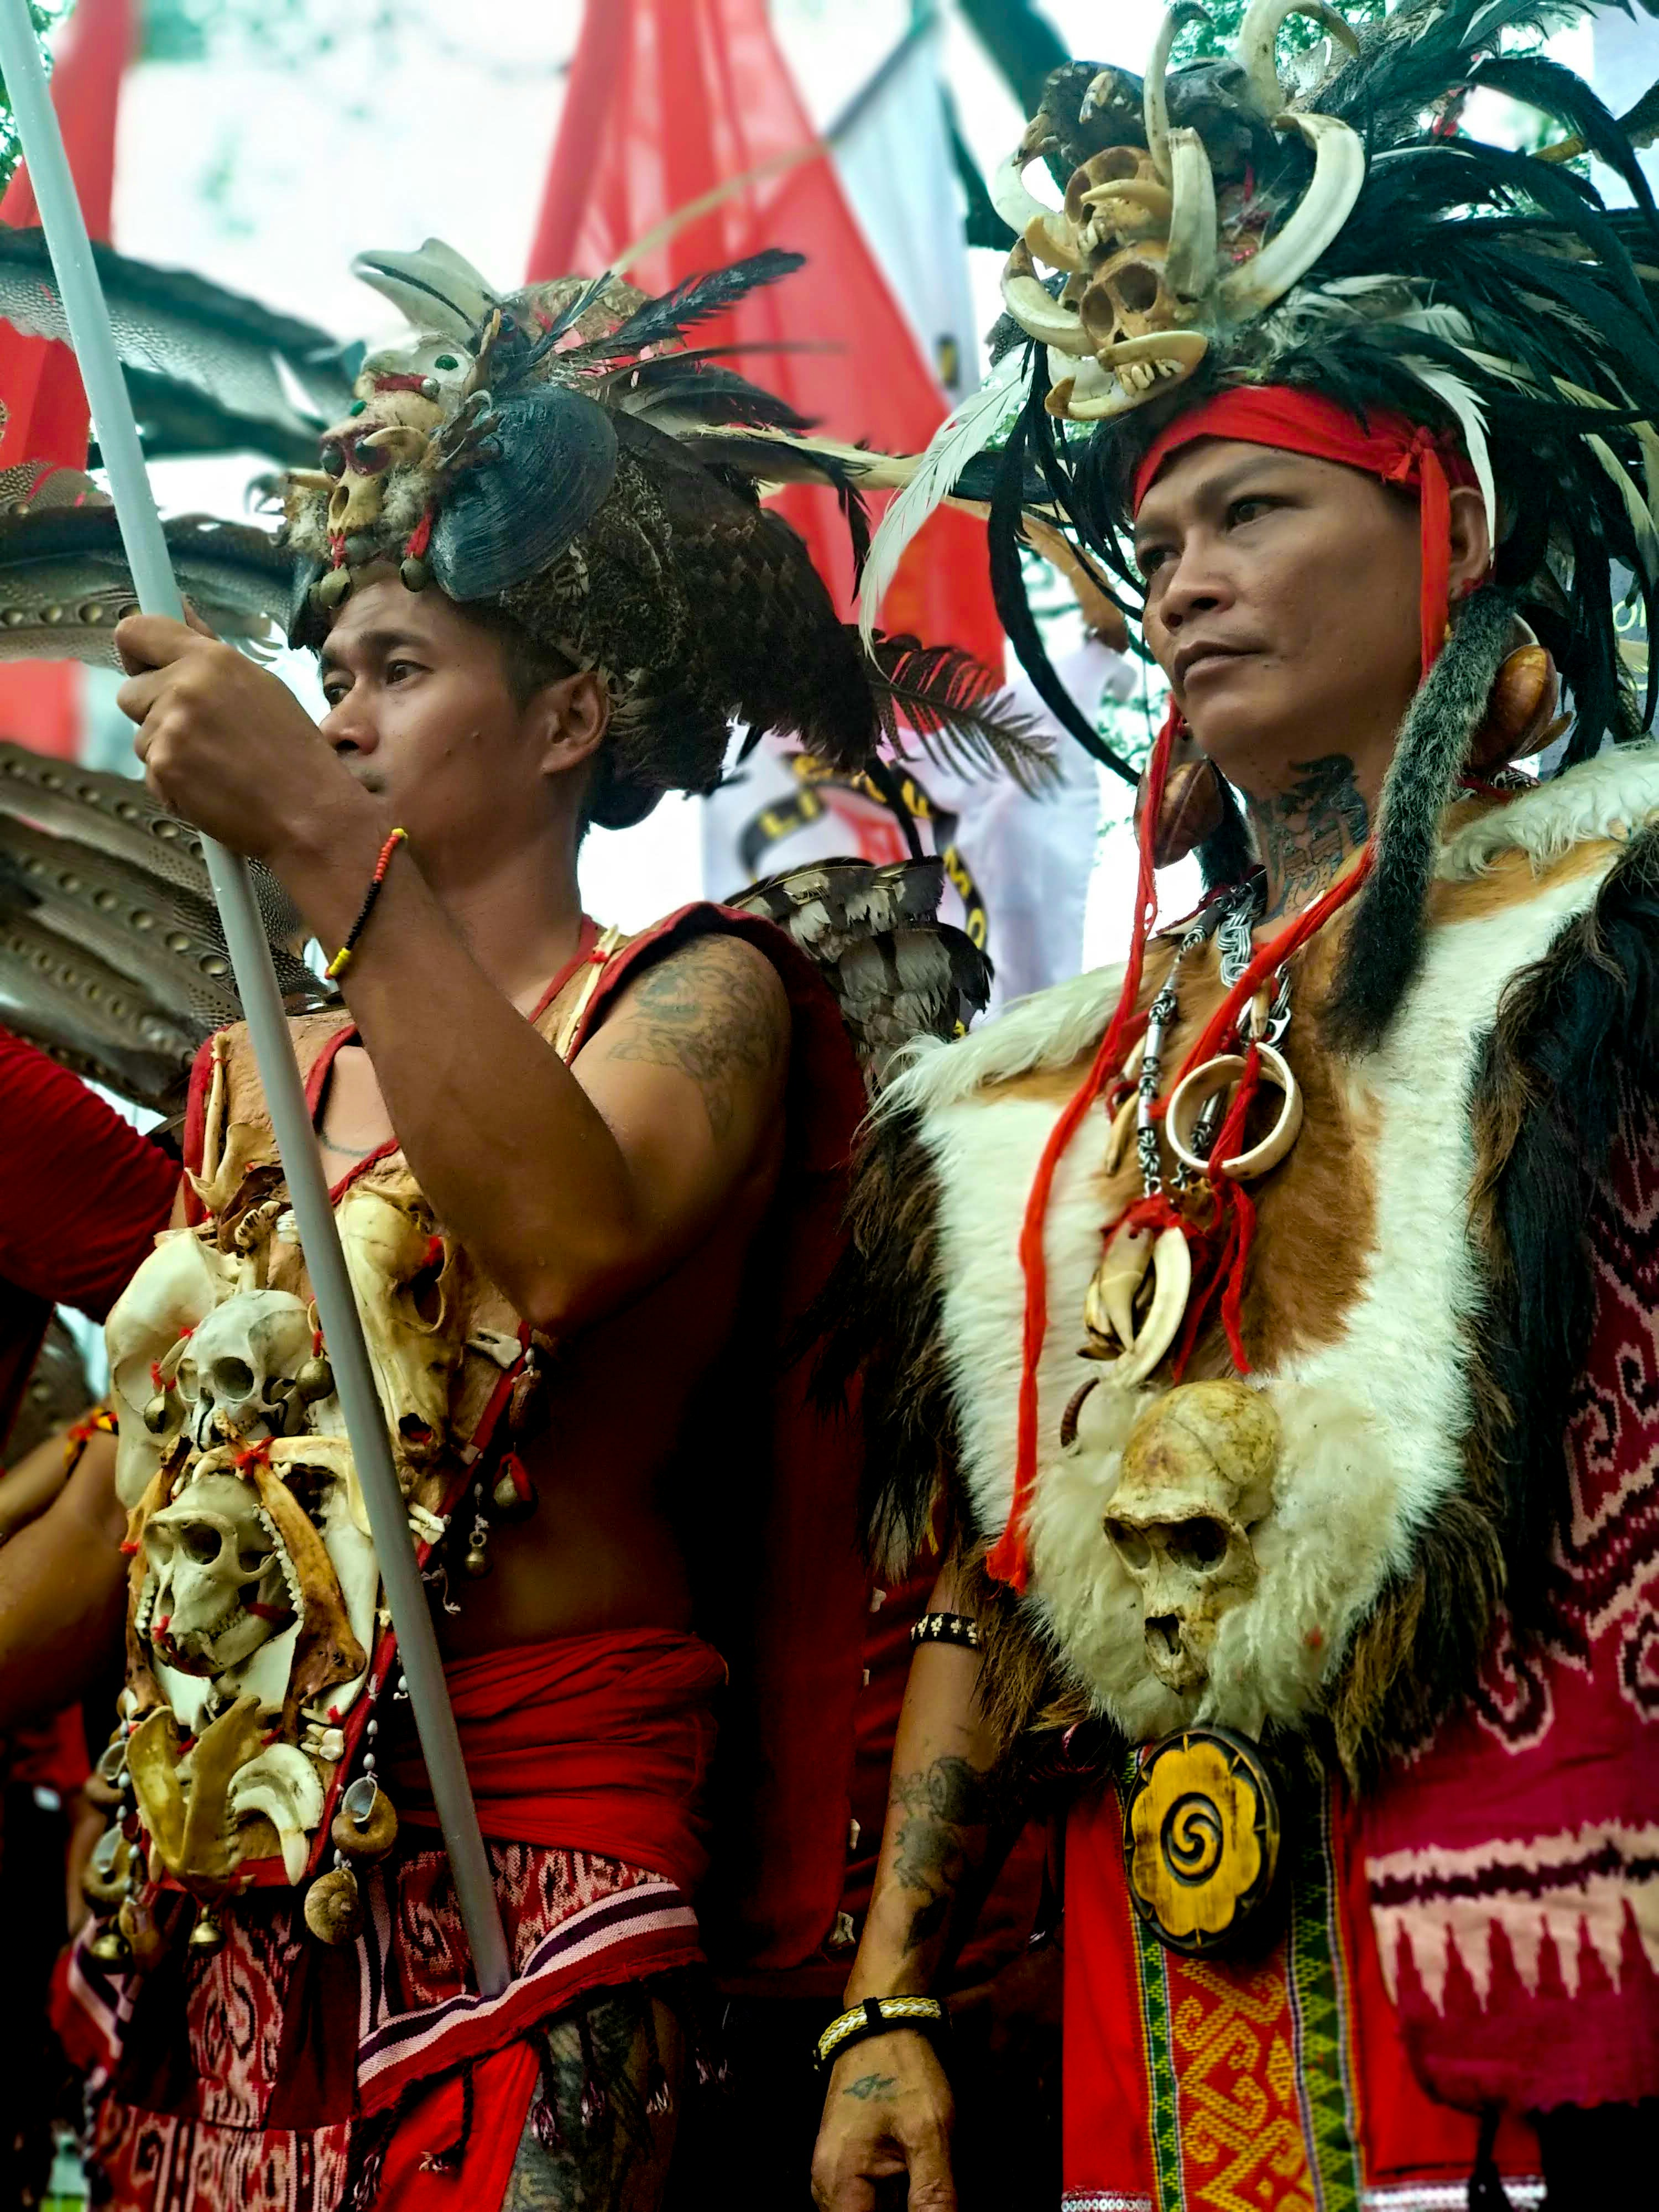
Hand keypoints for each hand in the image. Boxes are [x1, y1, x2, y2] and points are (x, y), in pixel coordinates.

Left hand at [114, 610, 373, 865]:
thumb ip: (208, 650)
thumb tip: (177, 605)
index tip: (149, 669)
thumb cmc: (294, 752)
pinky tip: (212, 789)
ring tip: (216, 766)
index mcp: (212, 659)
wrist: (310, 813)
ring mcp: (170, 729)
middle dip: (155, 713)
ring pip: (141, 736)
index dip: (137, 653)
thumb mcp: (261, 686)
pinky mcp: (163, 768)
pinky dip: (174, 785)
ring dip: (169, 752)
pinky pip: (150, 773)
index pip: (134, 631)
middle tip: (202, 735)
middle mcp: (185, 687)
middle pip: (130, 692)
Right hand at [811, 2031, 955, 2211]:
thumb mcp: (929, 2132)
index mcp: (838, 2183)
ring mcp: (831, 2175)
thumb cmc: (904, 2072)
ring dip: (899, 2204)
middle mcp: (825, 2186)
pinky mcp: (842, 2164)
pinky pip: (865, 2199)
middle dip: (903, 2208)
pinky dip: (893, 2197)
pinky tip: (914, 2179)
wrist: (882, 2023)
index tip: (930, 2203)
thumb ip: (934, 2194)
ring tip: (923, 2177)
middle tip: (931, 2188)